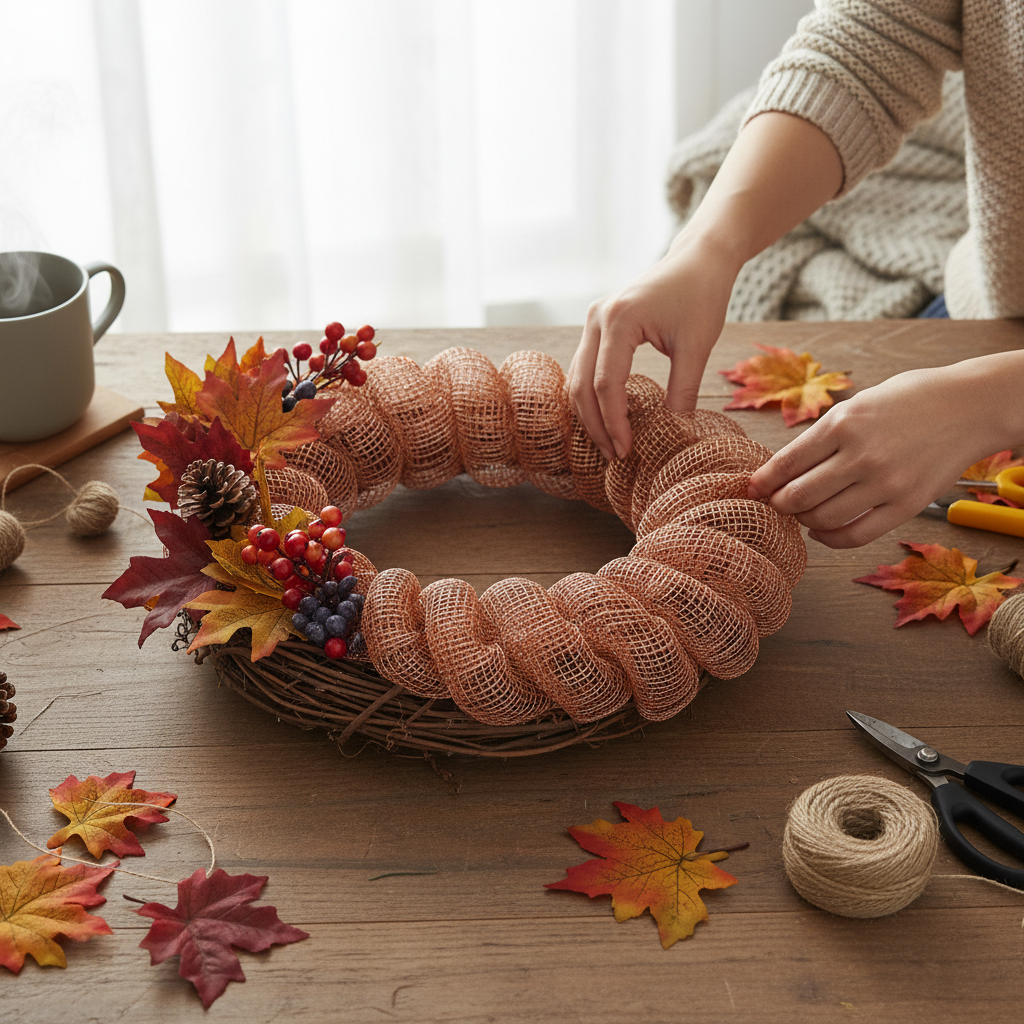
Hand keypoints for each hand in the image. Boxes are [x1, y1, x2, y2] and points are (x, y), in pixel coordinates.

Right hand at [568, 234, 737, 461]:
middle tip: (615, 456)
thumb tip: (674, 431)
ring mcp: (593, 320)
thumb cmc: (702, 296)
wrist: (699, 259)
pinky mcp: (598, 325)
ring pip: (577, 377)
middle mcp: (597, 318)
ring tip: (611, 444)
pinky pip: (585, 367)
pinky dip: (592, 396)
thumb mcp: (698, 346)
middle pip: (582, 384)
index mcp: (619, 319)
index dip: (614, 422)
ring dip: (590, 414)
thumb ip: (683, 389)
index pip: (606, 384)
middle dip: (596, 425)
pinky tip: (609, 418)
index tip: (627, 451)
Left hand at [747, 360, 1017, 547]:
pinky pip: (854, 535)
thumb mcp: (858, 404)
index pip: (787, 462)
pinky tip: (821, 530)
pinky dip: (829, 538)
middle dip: (778, 503)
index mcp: (843, 423)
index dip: (763, 481)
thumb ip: (822, 435)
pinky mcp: (905, 505)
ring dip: (803, 520)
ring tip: (802, 512)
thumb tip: (781, 468)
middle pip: (798, 495)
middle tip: (775, 503)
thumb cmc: (908, 401)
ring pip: (822, 518)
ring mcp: (884, 482)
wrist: (968, 407)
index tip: (751, 490)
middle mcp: (861, 454)